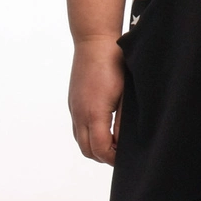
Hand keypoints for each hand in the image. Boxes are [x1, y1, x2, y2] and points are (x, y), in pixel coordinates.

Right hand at [67, 37, 124, 164]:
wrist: (94, 41)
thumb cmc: (113, 63)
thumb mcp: (125, 95)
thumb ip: (123, 122)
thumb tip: (123, 143)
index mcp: (94, 113)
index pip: (101, 150)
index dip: (114, 159)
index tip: (127, 158)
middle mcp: (80, 114)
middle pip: (87, 150)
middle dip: (103, 157)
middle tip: (121, 154)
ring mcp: (74, 107)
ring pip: (79, 140)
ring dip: (94, 147)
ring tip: (114, 143)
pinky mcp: (73, 101)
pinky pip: (77, 127)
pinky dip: (88, 135)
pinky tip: (103, 128)